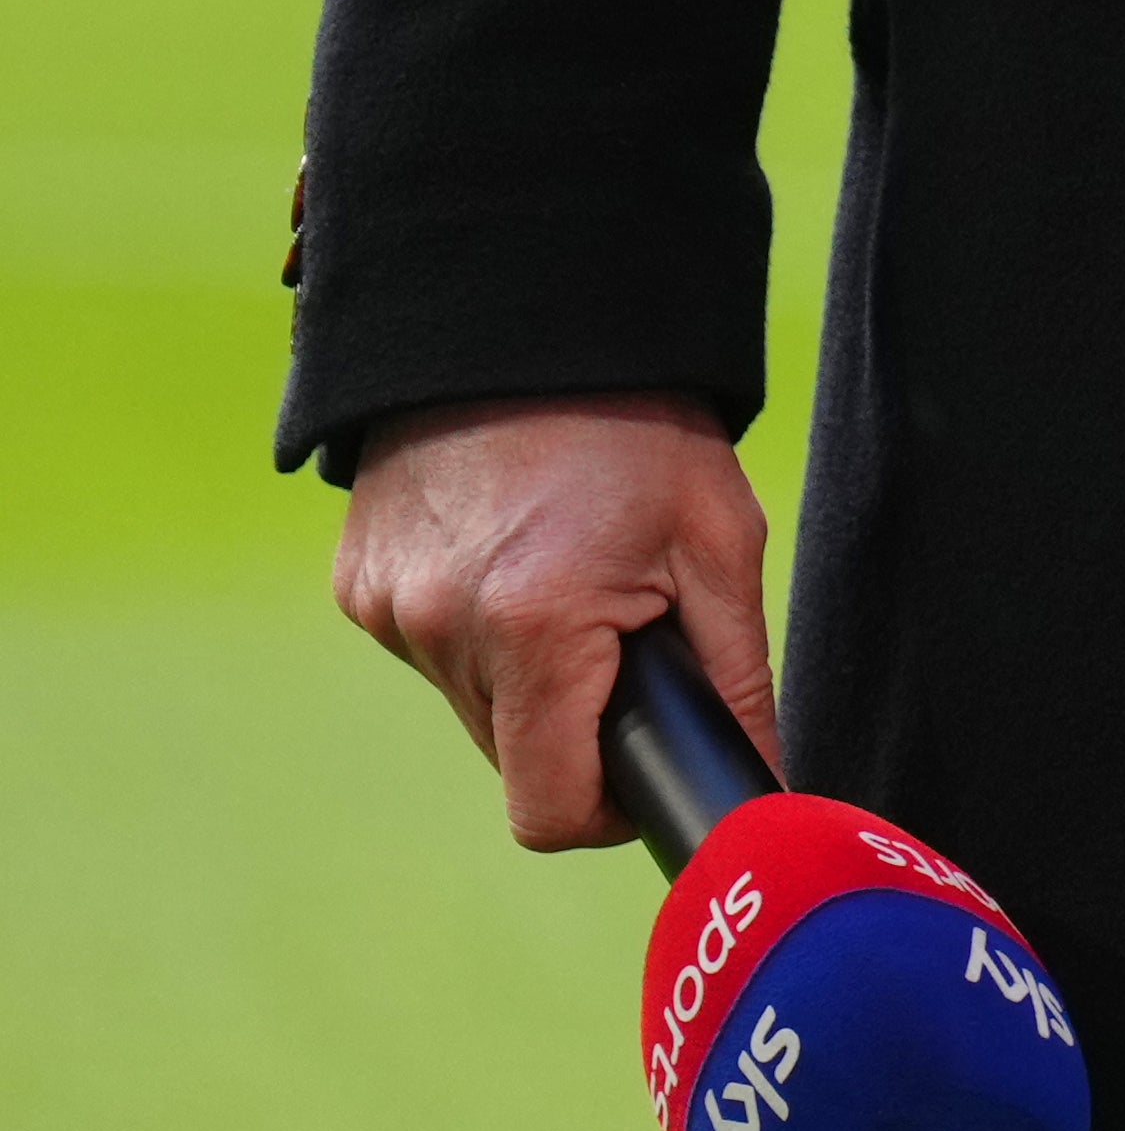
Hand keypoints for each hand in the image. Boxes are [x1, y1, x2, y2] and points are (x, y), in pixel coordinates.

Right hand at [333, 395, 769, 854]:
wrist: (529, 321)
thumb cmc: (641, 430)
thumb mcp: (718, 544)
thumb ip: (736, 680)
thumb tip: (760, 780)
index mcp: (536, 627)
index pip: (549, 810)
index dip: (606, 809)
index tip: (645, 762)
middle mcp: (442, 631)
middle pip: (515, 756)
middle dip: (577, 724)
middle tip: (624, 638)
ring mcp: (388, 610)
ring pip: (474, 706)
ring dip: (528, 674)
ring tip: (571, 575)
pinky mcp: (359, 586)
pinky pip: (432, 651)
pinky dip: (480, 629)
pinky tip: (514, 553)